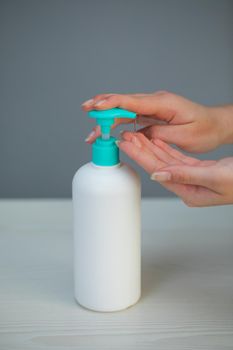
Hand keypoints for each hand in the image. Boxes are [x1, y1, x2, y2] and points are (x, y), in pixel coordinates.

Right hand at [82, 91, 232, 152]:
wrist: (214, 126)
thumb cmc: (204, 129)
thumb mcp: (183, 135)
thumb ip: (157, 133)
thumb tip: (134, 134)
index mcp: (163, 102)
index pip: (132, 101)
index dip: (112, 103)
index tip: (95, 107)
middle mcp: (155, 102)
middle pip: (124, 103)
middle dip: (103, 108)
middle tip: (86, 112)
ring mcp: (152, 108)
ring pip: (124, 111)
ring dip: (107, 119)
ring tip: (94, 131)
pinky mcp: (151, 116)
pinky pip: (131, 118)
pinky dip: (117, 124)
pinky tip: (108, 130)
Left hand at [117, 132, 232, 206]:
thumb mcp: (215, 177)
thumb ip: (184, 175)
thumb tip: (157, 174)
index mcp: (189, 193)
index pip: (158, 171)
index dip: (141, 156)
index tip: (126, 144)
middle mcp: (187, 187)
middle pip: (158, 165)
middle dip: (141, 150)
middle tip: (125, 136)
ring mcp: (191, 179)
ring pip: (165, 160)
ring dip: (151, 147)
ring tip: (136, 135)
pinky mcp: (197, 170)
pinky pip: (177, 158)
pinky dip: (166, 148)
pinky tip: (156, 140)